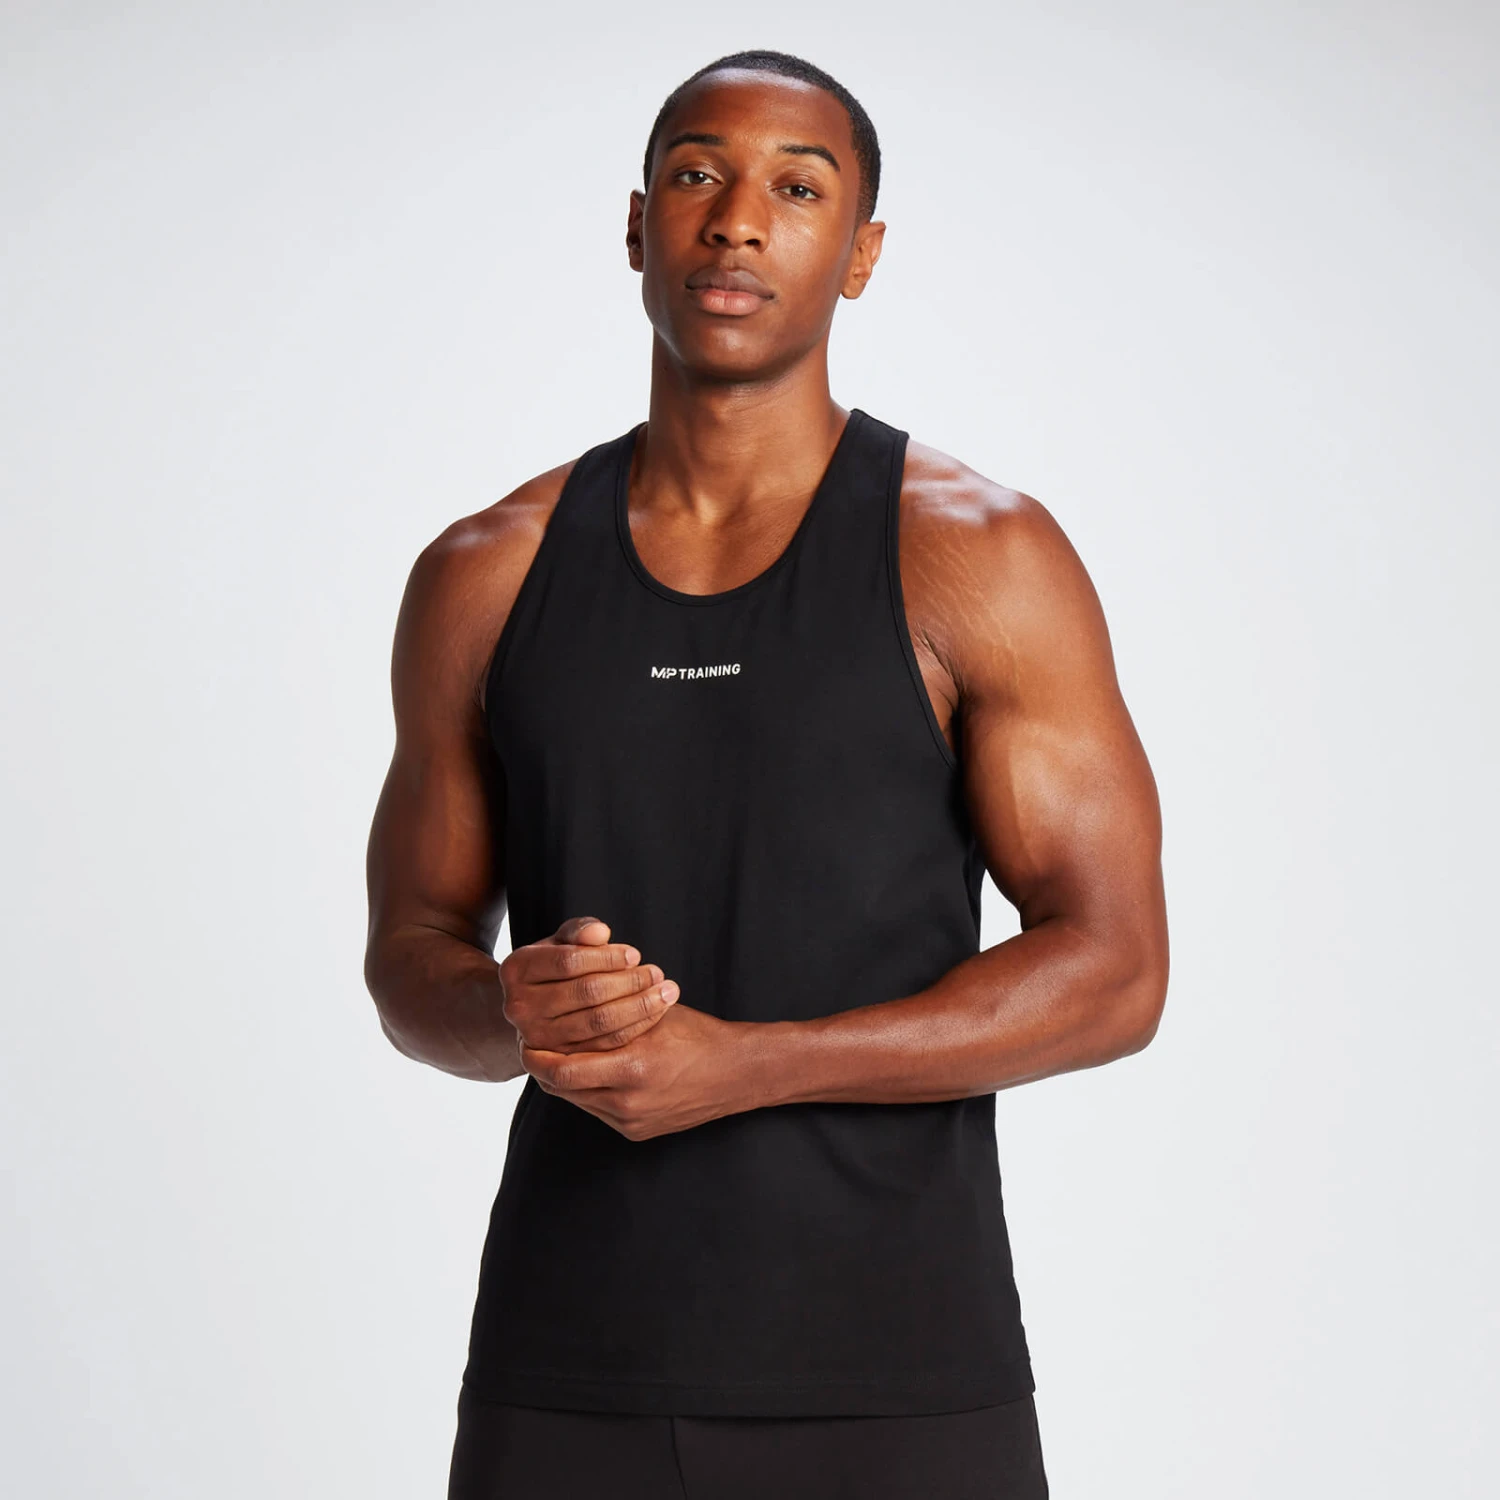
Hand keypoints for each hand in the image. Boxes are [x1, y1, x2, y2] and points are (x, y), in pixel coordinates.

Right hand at [499, 915, 679, 1054]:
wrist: (533, 1010)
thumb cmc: (555, 967)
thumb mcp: (561, 942)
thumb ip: (579, 931)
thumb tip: (601, 933)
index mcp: (517, 969)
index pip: (570, 961)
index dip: (608, 957)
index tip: (635, 955)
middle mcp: (519, 1006)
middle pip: (587, 993)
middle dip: (630, 982)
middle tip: (658, 974)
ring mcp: (536, 1038)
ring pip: (598, 1023)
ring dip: (639, 1007)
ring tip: (665, 993)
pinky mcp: (557, 1061)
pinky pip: (604, 1047)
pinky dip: (634, 1030)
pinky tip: (654, 1014)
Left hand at [521, 1000, 758, 1140]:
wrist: (736, 1073)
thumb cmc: (696, 1034)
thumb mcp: (652, 1012)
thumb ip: (610, 1011)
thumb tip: (567, 997)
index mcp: (632, 1067)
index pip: (561, 1068)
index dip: (538, 1053)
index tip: (527, 1035)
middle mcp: (628, 1102)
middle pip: (561, 1088)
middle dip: (542, 1067)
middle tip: (531, 1046)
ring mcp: (631, 1121)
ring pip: (576, 1100)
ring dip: (562, 1079)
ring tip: (555, 1055)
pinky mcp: (637, 1132)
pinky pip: (597, 1109)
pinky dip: (587, 1090)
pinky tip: (588, 1070)